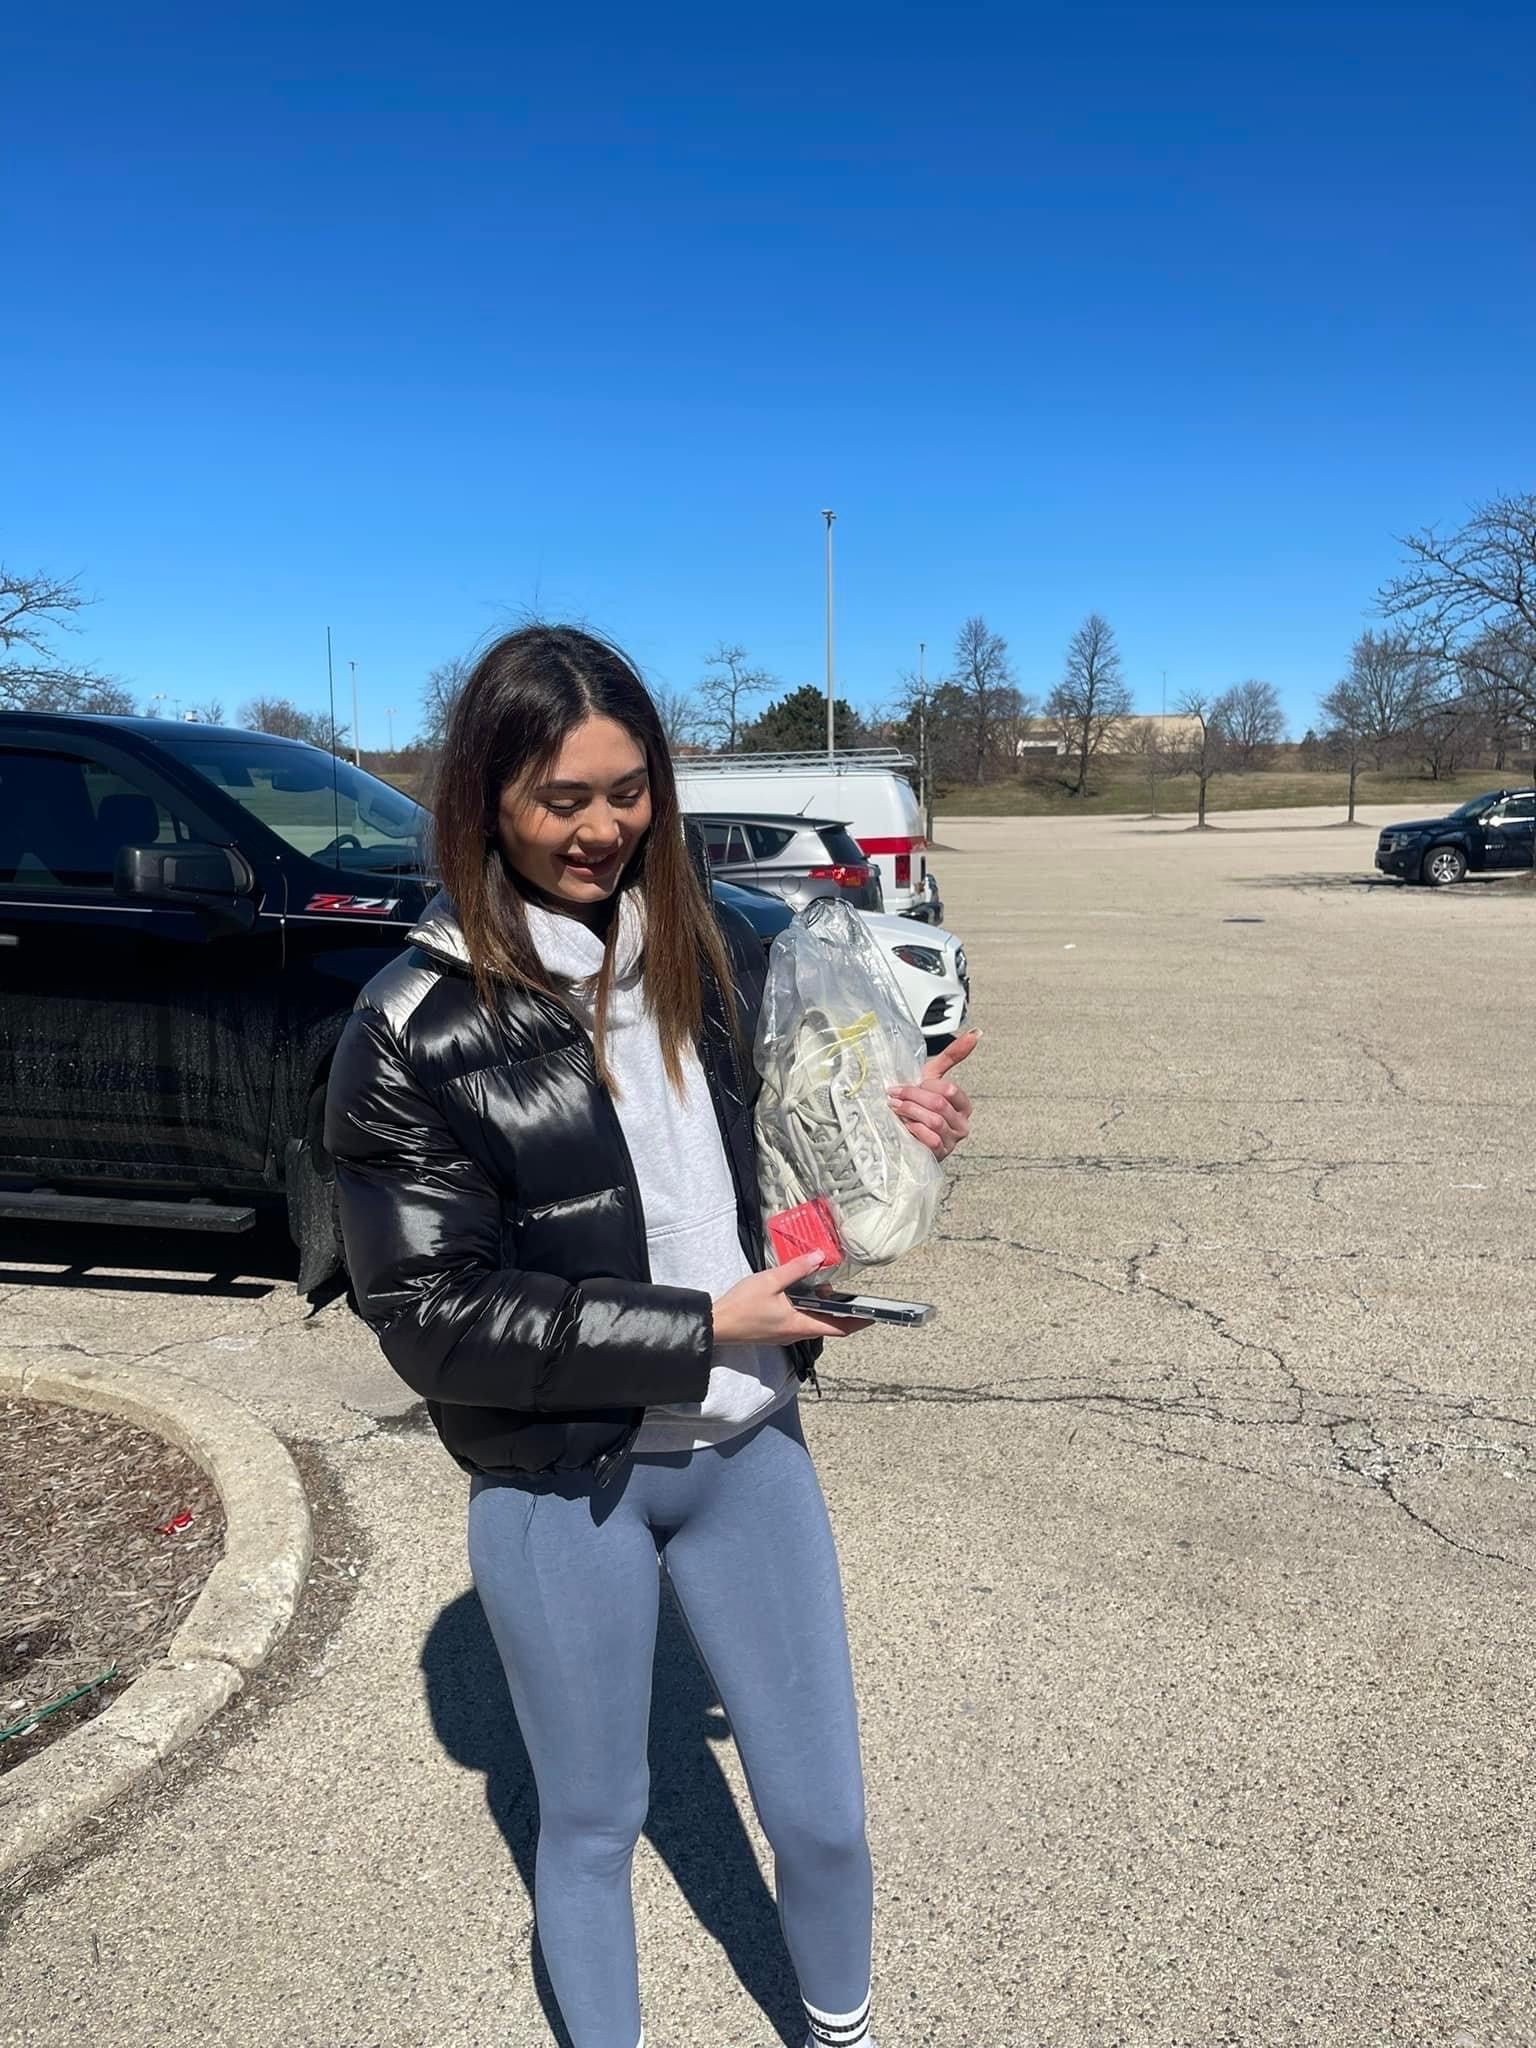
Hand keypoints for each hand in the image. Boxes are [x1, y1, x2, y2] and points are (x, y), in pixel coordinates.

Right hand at [713, 1252, 870, 1344]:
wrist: (717, 1324)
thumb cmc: (742, 1305)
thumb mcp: (770, 1280)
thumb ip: (796, 1269)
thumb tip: (819, 1257)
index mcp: (800, 1323)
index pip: (838, 1328)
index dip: (858, 1322)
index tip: (874, 1315)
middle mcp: (796, 1333)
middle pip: (828, 1326)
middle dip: (841, 1312)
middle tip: (851, 1296)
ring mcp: (785, 1334)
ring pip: (813, 1323)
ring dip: (823, 1308)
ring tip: (825, 1287)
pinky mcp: (776, 1332)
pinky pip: (800, 1322)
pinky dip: (808, 1310)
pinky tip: (802, 1294)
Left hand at [888, 1028, 977, 1160]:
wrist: (905, 1134)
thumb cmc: (918, 1104)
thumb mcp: (932, 1077)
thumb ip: (953, 1055)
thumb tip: (976, 1032)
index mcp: (963, 1105)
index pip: (949, 1090)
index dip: (924, 1086)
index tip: (905, 1086)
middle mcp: (962, 1124)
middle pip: (939, 1104)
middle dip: (912, 1097)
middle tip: (894, 1096)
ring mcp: (952, 1141)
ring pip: (933, 1120)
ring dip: (909, 1112)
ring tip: (897, 1109)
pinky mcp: (940, 1154)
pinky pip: (930, 1139)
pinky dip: (913, 1130)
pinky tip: (905, 1126)